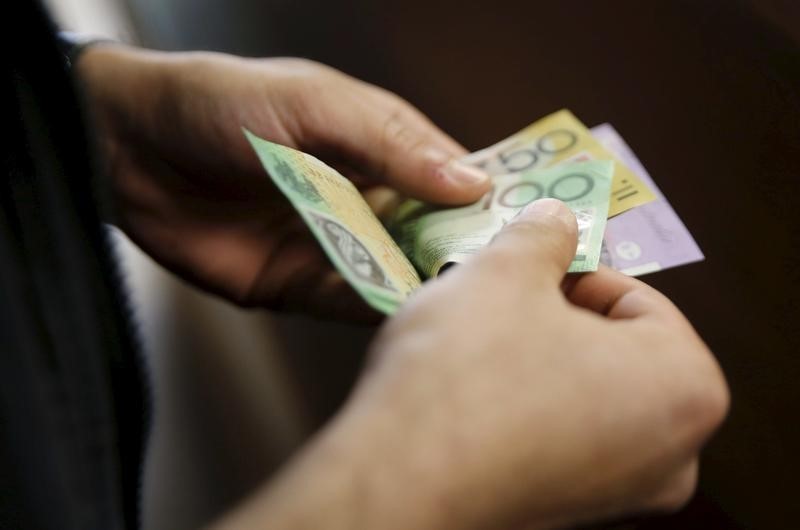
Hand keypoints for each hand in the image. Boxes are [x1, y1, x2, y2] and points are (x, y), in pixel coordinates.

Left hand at [77, 46, 489, 317]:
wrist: (127, 150)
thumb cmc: (219, 104)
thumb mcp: (314, 103)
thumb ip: (389, 141)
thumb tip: (469, 180)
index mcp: (375, 144)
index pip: (450, 174)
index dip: (489, 197)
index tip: (536, 224)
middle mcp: (364, 197)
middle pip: (432, 231)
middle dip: (467, 250)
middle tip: (516, 277)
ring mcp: (334, 243)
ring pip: (397, 270)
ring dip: (428, 283)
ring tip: (471, 301)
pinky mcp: (298, 284)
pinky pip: (349, 300)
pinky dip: (377, 306)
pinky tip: (406, 311)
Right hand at [218, 199, 727, 529]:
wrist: (398, 484)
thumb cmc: (465, 376)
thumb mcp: (504, 273)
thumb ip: (544, 234)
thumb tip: (555, 221)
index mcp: (686, 387)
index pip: (636, 297)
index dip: (572, 270)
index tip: (525, 266)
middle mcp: (673, 454)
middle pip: (613, 347)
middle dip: (554, 314)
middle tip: (499, 297)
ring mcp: (623, 494)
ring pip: (583, 390)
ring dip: (536, 355)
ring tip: (479, 339)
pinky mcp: (571, 514)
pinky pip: (558, 435)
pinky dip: (525, 405)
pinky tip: (475, 391)